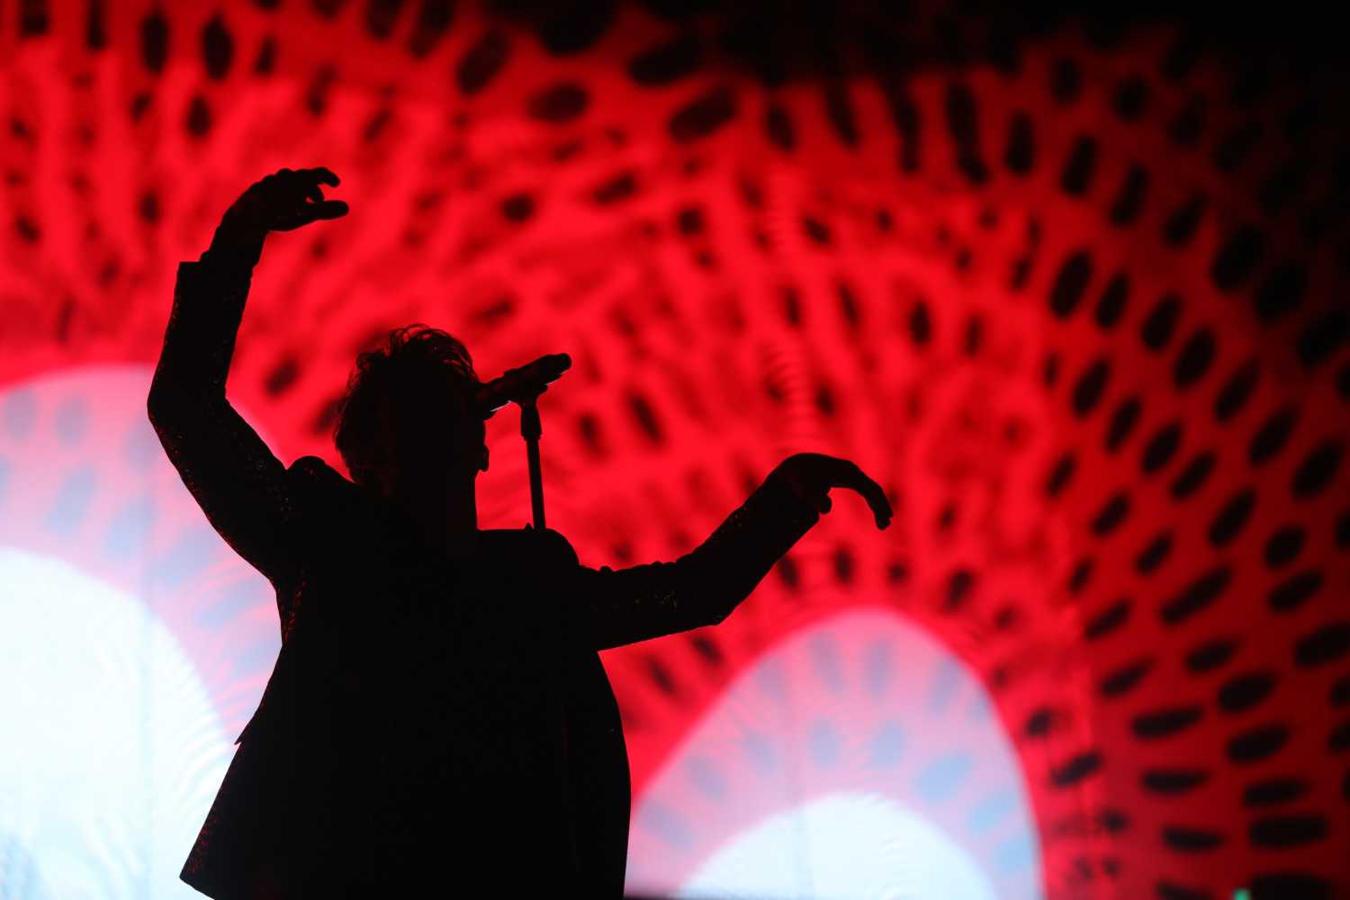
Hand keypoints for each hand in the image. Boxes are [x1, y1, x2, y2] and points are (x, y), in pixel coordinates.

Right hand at [213, 167, 347, 248]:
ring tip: (300, 210)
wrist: (247, 221)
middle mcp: (279, 183)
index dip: (324, 175)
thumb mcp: (304, 214)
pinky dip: (268, 204)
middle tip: (317, 202)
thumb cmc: (278, 213)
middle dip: (307, 187)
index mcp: (294, 184)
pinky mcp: (248, 201)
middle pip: (295, 176)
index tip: (337, 184)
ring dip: (288, 194)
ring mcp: (262, 191)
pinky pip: (257, 198)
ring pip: (275, 183)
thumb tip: (347, 207)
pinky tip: (277, 213)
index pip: (311, 174)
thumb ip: (323, 210)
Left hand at [773, 452, 892, 528]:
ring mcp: (850, 473)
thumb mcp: (804, 490)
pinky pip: (864, 489)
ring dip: (878, 505)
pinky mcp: (846, 477)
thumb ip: (814, 499)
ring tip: (882, 524)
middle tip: (885, 526)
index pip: (869, 490)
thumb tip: (825, 510)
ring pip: (870, 489)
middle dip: (881, 507)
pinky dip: (871, 500)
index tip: (883, 520)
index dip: (878, 505)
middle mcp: (852, 471)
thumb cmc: (800, 480)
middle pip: (873, 489)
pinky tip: (874, 509)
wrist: (795, 467)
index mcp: (847, 473)